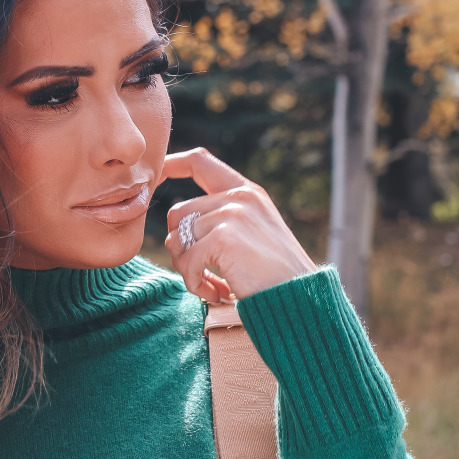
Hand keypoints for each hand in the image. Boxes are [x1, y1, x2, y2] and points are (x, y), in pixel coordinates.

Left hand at [161, 147, 314, 301]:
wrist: (301, 297)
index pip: (200, 162)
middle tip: (201, 275)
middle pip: (177, 213)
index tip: (158, 176)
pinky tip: (218, 293)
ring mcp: (232, 214)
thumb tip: (174, 233)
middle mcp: (239, 197)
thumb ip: (222, 221)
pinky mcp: (224, 237)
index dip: (172, 164)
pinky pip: (188, 262)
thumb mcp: (253, 234)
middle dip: (180, 248)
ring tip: (213, 286)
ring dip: (188, 270)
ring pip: (177, 240)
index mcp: (247, 192)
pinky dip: (195, 284)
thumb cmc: (275, 275)